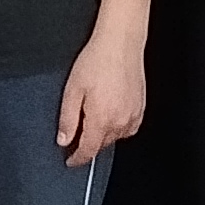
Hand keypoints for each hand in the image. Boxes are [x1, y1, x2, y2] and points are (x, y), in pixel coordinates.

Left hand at [58, 28, 146, 165]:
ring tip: (93, 115)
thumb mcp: (72, 89)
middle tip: (77, 130)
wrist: (120, 43)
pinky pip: (128, 128)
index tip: (70, 161)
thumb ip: (67, 119)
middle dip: (88, 143)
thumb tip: (64, 139)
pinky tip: (109, 113)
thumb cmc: (97, 60)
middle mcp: (120, 121)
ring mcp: (133, 115)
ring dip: (103, 135)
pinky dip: (117, 127)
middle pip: (101, 145)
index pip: (88, 150)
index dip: (77, 159)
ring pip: (115, 137)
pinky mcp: (140, 107)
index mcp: (101, 119)